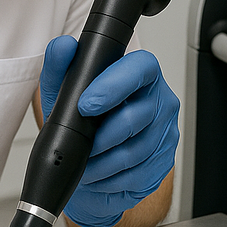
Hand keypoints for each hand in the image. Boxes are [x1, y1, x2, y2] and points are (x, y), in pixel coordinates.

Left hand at [40, 36, 178, 226]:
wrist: (92, 166)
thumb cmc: (82, 125)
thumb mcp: (62, 95)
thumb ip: (60, 68)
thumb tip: (64, 47)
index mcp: (140, 75)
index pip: (140, 68)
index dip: (114, 85)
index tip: (86, 105)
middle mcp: (160, 101)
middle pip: (136, 116)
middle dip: (102, 135)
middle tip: (82, 143)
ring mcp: (166, 133)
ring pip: (135, 150)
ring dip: (102, 162)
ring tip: (86, 164)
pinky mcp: (164, 163)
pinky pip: (137, 174)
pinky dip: (110, 179)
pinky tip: (99, 176)